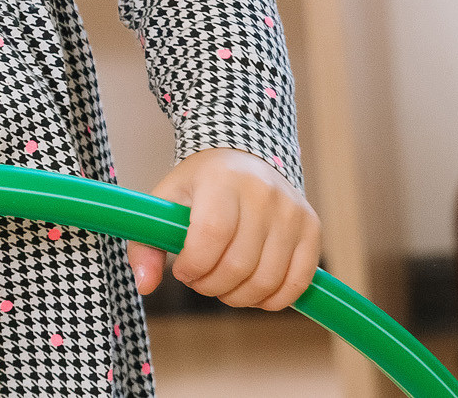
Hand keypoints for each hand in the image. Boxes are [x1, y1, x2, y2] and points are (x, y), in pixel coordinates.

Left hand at [127, 148, 319, 310]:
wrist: (245, 156)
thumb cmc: (201, 185)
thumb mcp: (166, 201)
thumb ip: (146, 243)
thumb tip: (145, 286)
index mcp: (222, 180)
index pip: (211, 235)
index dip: (194, 265)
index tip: (182, 270)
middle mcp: (263, 193)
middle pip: (238, 264)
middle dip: (211, 285)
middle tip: (200, 279)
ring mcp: (292, 211)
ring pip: (267, 280)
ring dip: (238, 297)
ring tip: (222, 284)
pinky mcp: (312, 229)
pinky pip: (297, 282)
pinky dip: (271, 300)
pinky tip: (251, 290)